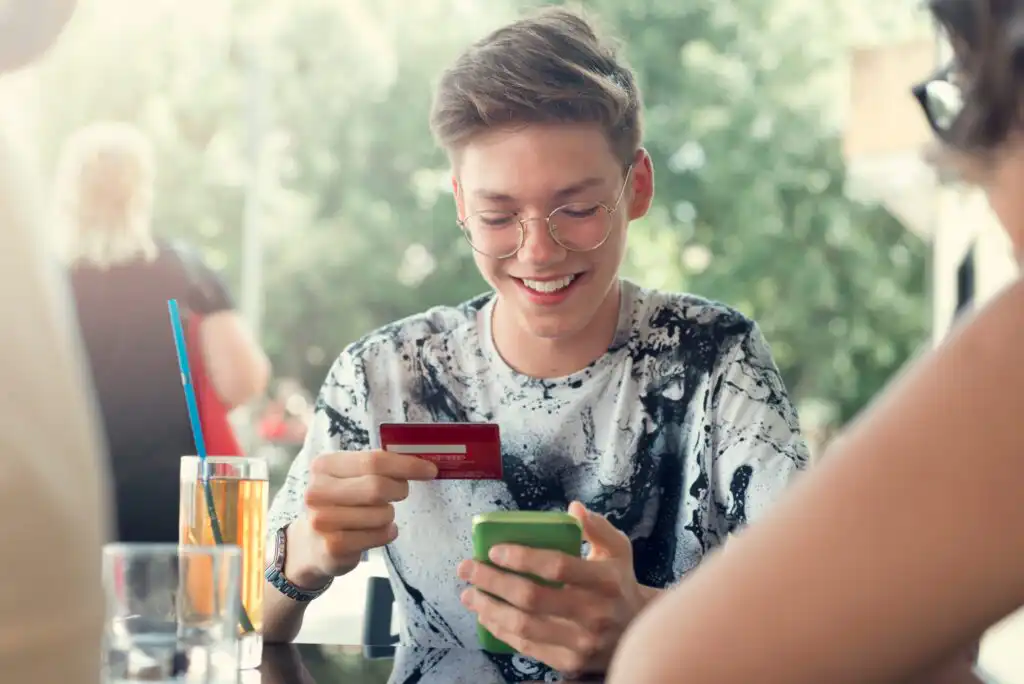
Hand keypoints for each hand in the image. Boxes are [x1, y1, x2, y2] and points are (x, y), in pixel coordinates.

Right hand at [295, 450, 437, 581]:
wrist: (310, 544)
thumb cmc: (341, 503)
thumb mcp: (350, 477)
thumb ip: (378, 466)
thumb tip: (423, 461)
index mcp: (324, 466)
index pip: (374, 460)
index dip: (407, 465)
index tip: (430, 470)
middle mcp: (317, 491)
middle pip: (378, 487)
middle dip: (399, 489)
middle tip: (401, 492)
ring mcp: (322, 521)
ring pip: (382, 514)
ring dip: (390, 515)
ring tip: (378, 516)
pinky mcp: (333, 546)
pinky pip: (379, 535)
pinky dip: (387, 533)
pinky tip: (376, 532)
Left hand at [458, 502, 646, 673]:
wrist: (637, 631)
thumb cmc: (618, 582)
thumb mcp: (618, 549)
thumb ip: (597, 527)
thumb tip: (573, 508)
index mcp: (604, 581)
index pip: (557, 566)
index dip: (522, 558)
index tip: (493, 550)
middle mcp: (594, 614)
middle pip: (532, 598)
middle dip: (492, 582)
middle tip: (466, 568)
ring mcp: (581, 643)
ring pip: (524, 627)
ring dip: (489, 609)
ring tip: (468, 594)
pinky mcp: (570, 663)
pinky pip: (527, 648)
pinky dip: (501, 631)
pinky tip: (486, 616)